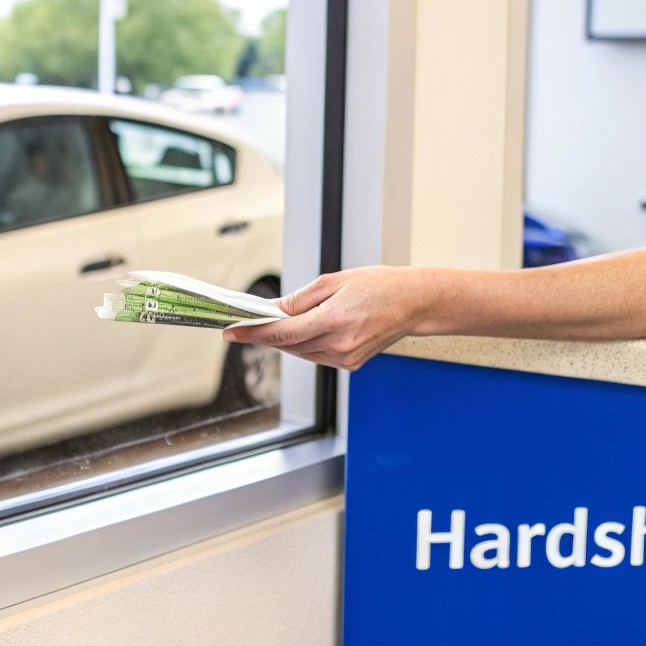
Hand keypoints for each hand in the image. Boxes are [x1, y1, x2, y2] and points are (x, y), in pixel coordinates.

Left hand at [223, 266, 434, 370]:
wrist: (414, 304)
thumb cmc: (379, 286)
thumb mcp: (335, 281)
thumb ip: (301, 299)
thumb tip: (275, 310)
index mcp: (334, 320)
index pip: (282, 332)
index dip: (253, 333)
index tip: (231, 332)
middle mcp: (339, 345)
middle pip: (289, 345)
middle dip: (267, 334)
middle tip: (248, 322)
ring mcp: (346, 358)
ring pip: (301, 352)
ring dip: (286, 340)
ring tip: (274, 324)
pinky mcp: (351, 364)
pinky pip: (317, 356)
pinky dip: (305, 345)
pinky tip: (303, 331)